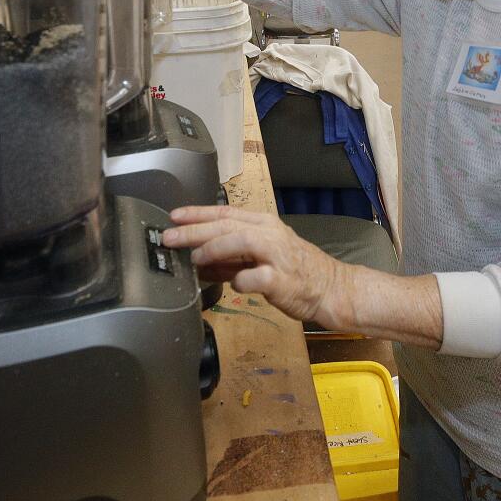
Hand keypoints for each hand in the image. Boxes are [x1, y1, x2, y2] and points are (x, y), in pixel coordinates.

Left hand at [162, 205, 345, 325]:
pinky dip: (240, 280)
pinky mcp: (282, 279)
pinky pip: (256, 277)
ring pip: (240, 241)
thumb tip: (195, 261)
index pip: (225, 212)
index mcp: (262, 224)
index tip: (173, 217)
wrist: (330, 288)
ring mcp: (277, 255)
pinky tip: (231, 284)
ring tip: (194, 259)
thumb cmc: (294, 272)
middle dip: (194, 230)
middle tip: (169, 238)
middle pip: (227, 224)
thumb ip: (228, 259)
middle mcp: (269, 234)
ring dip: (213, 248)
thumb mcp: (259, 258)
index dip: (197, 213)